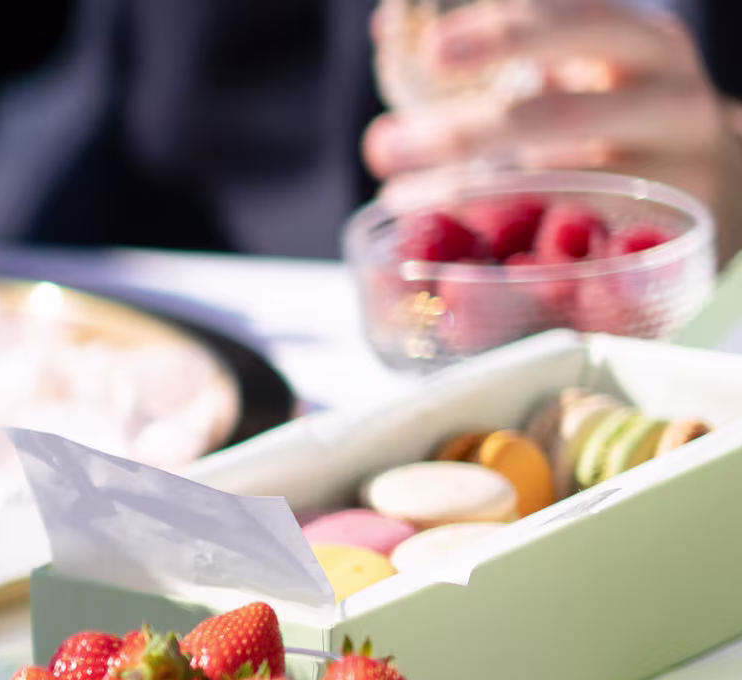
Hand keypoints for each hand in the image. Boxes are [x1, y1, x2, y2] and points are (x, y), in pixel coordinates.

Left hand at [365, 0, 741, 255]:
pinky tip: (454, 246)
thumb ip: (497, 52)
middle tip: (385, 146)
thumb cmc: (612, 119)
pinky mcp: (662, 242)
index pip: (573, 22)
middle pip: (557, 116)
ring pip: (560, 190)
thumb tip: (387, 26)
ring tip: (400, 200)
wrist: (704, 187)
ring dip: (466, 199)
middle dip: (460, 134)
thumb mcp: (575, 70)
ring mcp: (674, 174)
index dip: (501, 33)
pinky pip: (576, 247)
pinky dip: (509, 247)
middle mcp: (670, 101)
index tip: (433, 52)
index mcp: (645, 44)